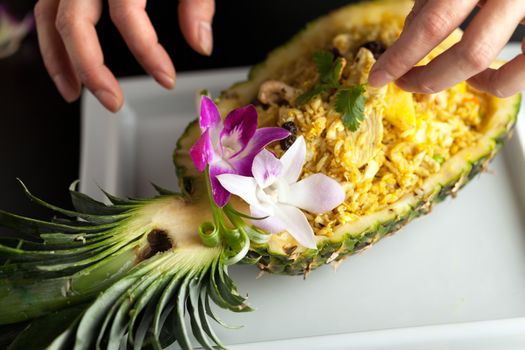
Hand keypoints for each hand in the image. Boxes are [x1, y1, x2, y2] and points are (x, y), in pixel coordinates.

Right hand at [34, 0, 214, 111]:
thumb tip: (200, 44)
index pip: (127, 13)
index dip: (146, 50)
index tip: (166, 78)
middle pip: (73, 21)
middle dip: (91, 68)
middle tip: (112, 101)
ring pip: (48, 15)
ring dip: (58, 58)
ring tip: (73, 92)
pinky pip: (49, 5)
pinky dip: (52, 36)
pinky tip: (65, 59)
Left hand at [369, 0, 524, 97]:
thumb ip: (432, 1)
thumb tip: (407, 40)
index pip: (434, 23)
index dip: (401, 57)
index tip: (378, 77)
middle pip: (472, 53)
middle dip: (429, 78)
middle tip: (406, 82)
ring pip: (509, 72)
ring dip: (474, 84)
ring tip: (448, 78)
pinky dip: (503, 82)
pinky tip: (484, 76)